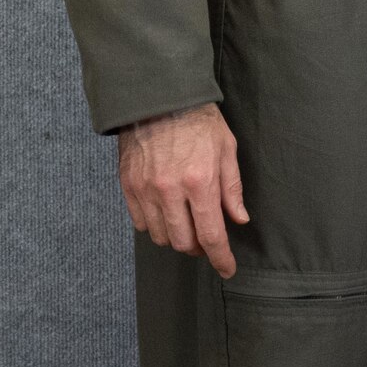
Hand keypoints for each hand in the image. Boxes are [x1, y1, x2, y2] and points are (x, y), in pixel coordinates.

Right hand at [117, 103, 248, 277]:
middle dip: (198, 248)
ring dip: (177, 237)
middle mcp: (170, 191)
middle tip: (207, 239)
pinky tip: (167, 212)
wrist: (160, 98)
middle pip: (183, 242)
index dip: (221, 257)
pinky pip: (142, 223)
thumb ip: (232, 187)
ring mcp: (145, 190)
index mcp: (200, 180)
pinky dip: (157, 225)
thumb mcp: (227, 148)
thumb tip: (238, 219)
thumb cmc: (199, 120)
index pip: (211, 234)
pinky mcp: (128, 187)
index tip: (227, 268)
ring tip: (188, 223)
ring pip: (161, 236)